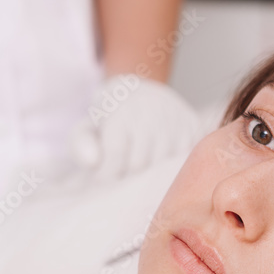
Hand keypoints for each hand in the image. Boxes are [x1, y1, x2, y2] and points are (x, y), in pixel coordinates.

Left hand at [69, 74, 201, 181]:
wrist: (137, 91)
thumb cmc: (109, 119)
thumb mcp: (87, 126)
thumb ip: (80, 145)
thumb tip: (93, 161)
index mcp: (121, 111)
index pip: (115, 155)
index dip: (108, 175)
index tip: (103, 181)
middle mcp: (151, 113)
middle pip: (139, 165)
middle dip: (126, 179)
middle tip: (120, 179)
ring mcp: (175, 120)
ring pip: (162, 168)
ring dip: (149, 178)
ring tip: (139, 175)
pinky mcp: (193, 127)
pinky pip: (183, 162)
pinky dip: (171, 170)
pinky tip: (160, 167)